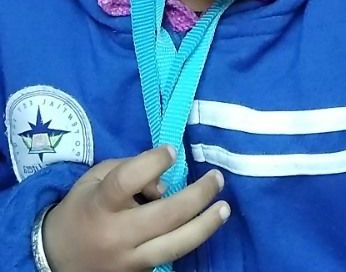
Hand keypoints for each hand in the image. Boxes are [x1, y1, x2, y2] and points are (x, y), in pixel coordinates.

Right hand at [41, 145, 228, 270]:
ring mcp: (127, 261)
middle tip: (217, 178)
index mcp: (99, 205)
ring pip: (175, 245)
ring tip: (224, 208)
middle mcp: (115, 236)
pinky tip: (203, 224)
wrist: (56, 257)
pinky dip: (189, 239)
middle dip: (198, 195)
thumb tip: (166, 181)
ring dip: (205, 225)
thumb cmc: (83, 208)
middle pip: (165, 216)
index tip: (172, 151)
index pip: (127, 181)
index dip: (153, 163)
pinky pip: (169, 257)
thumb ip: (130, 170)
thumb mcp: (96, 178)